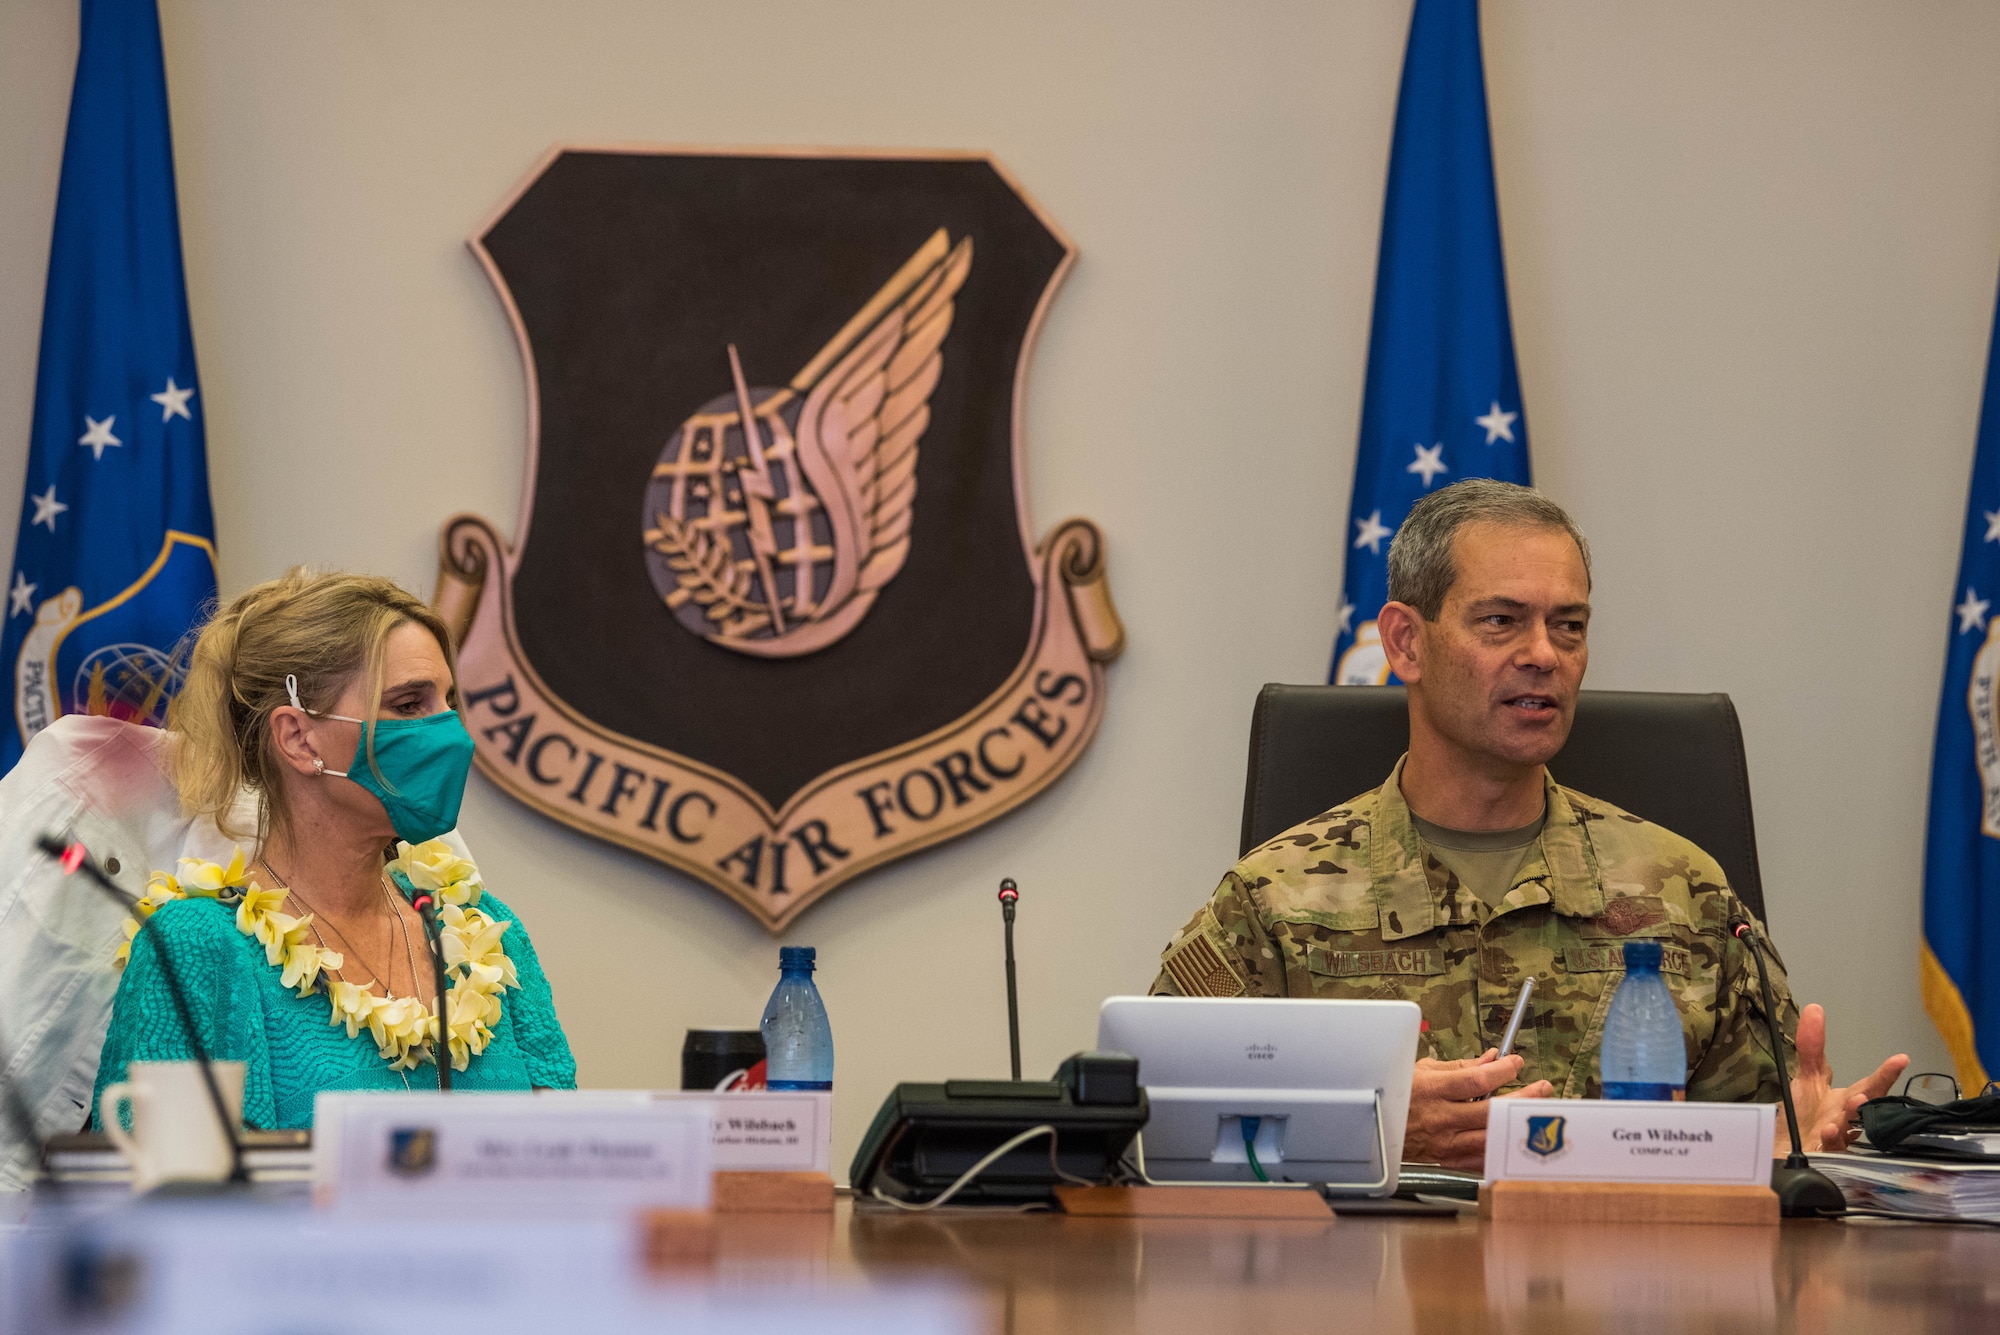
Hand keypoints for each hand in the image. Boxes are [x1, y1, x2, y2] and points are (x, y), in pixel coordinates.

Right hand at [1402, 1049, 1553, 1171]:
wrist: (1372, 1127)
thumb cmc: (1395, 1094)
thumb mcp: (1422, 1070)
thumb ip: (1461, 1066)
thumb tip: (1491, 1058)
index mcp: (1432, 1090)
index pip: (1477, 1080)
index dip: (1503, 1070)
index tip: (1517, 1063)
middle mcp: (1440, 1118)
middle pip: (1492, 1110)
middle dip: (1523, 1097)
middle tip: (1541, 1088)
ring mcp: (1444, 1142)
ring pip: (1491, 1137)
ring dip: (1517, 1124)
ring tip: (1535, 1113)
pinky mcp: (1445, 1159)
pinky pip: (1480, 1159)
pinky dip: (1499, 1149)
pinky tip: (1514, 1140)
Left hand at [1784, 1002, 1907, 1152]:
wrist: (1784, 1150)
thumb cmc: (1803, 1115)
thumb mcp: (1807, 1077)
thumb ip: (1811, 1046)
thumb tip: (1815, 1008)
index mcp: (1848, 1102)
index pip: (1871, 1086)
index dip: (1885, 1073)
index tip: (1901, 1058)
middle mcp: (1848, 1120)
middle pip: (1865, 1109)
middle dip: (1868, 1099)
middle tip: (1864, 1092)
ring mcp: (1839, 1140)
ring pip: (1850, 1129)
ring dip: (1851, 1117)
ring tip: (1851, 1104)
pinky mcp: (1826, 1157)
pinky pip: (1832, 1150)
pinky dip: (1832, 1140)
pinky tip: (1828, 1131)